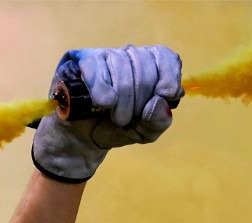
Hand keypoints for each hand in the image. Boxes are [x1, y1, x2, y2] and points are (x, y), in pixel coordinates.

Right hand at [32, 45, 183, 183]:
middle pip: (145, 65)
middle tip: (129, 119)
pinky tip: (102, 104)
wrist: (83, 138)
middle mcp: (129, 56)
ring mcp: (106, 55)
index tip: (165, 95)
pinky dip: (102, 91)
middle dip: (140, 100)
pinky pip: (97, 69)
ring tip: (116, 118)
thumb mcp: (144, 132)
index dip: (168, 75)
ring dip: (122, 103)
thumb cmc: (116, 129)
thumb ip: (159, 121)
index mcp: (150, 68)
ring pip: (122, 68)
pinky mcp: (83, 60)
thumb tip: (160, 101)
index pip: (165, 56)